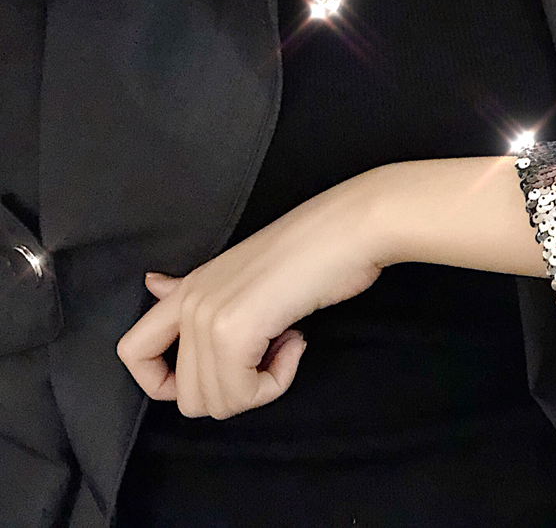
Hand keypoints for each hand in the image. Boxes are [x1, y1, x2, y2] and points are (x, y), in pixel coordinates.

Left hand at [116, 172, 385, 419]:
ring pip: (216, 402)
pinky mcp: (235, 331)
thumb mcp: (244, 271)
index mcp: (189, 288)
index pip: (132, 353)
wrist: (347, 229)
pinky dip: (277, 381)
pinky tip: (296, 340)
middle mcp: (190, 302)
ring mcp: (208, 316)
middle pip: (187, 397)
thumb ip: (196, 289)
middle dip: (237, 390)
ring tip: (287, 340)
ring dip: (260, 386)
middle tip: (273, 349)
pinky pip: (244, 393)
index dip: (163, 384)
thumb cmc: (314, 249)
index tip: (218, 372)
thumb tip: (154, 286)